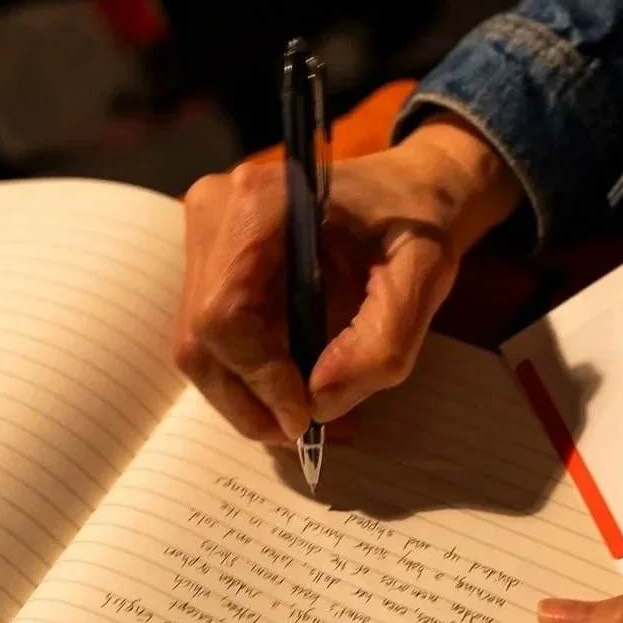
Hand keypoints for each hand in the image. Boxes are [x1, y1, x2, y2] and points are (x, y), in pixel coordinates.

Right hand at [175, 115, 520, 441]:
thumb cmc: (418, 222)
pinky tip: (292, 388)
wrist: (409, 188)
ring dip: (247, 393)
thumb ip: (382, 341)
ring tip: (305, 417)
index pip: (226, 311)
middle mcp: (216, 210)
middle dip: (248, 397)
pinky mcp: (210, 255)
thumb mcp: (424, 277)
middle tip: (303, 435)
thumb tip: (318, 402)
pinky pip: (211, 332)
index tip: (306, 416)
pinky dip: (248, 373)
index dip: (259, 376)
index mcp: (262, 201)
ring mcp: (205, 232)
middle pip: (200, 335)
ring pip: (199, 343)